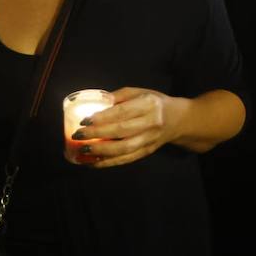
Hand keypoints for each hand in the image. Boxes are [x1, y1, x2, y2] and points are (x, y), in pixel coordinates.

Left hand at [69, 87, 187, 168]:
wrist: (177, 119)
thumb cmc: (154, 103)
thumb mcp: (139, 92)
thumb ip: (119, 97)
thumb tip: (96, 103)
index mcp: (148, 104)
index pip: (122, 112)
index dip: (102, 117)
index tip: (84, 120)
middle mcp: (151, 123)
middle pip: (121, 131)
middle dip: (97, 134)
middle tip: (78, 135)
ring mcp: (149, 140)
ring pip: (123, 149)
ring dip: (101, 151)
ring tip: (83, 150)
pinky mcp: (147, 152)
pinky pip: (126, 160)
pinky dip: (108, 163)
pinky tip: (93, 162)